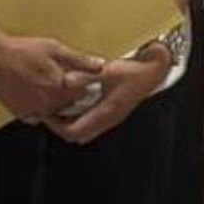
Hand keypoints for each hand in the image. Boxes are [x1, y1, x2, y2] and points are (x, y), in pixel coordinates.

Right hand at [0, 35, 104, 122]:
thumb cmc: (22, 51)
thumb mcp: (55, 49)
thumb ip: (79, 59)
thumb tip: (100, 65)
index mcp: (58, 87)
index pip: (83, 95)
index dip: (86, 87)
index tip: (87, 81)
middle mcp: (46, 103)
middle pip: (70, 106)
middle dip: (73, 97)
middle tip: (68, 83)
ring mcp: (32, 110)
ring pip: (54, 113)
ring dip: (58, 104)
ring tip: (52, 87)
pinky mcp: (19, 112)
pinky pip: (37, 117)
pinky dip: (41, 110)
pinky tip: (39, 95)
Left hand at [50, 47, 169, 145]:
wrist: (157, 68)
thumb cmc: (135, 69)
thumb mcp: (108, 69)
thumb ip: (86, 76)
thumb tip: (65, 81)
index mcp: (105, 112)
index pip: (73, 132)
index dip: (56, 126)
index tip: (46, 113)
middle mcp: (109, 119)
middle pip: (78, 135)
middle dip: (62, 126)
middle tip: (51, 112)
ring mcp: (114, 117)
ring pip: (86, 129)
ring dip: (72, 122)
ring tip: (62, 107)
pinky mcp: (116, 111)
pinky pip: (94, 122)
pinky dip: (82, 116)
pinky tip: (79, 102)